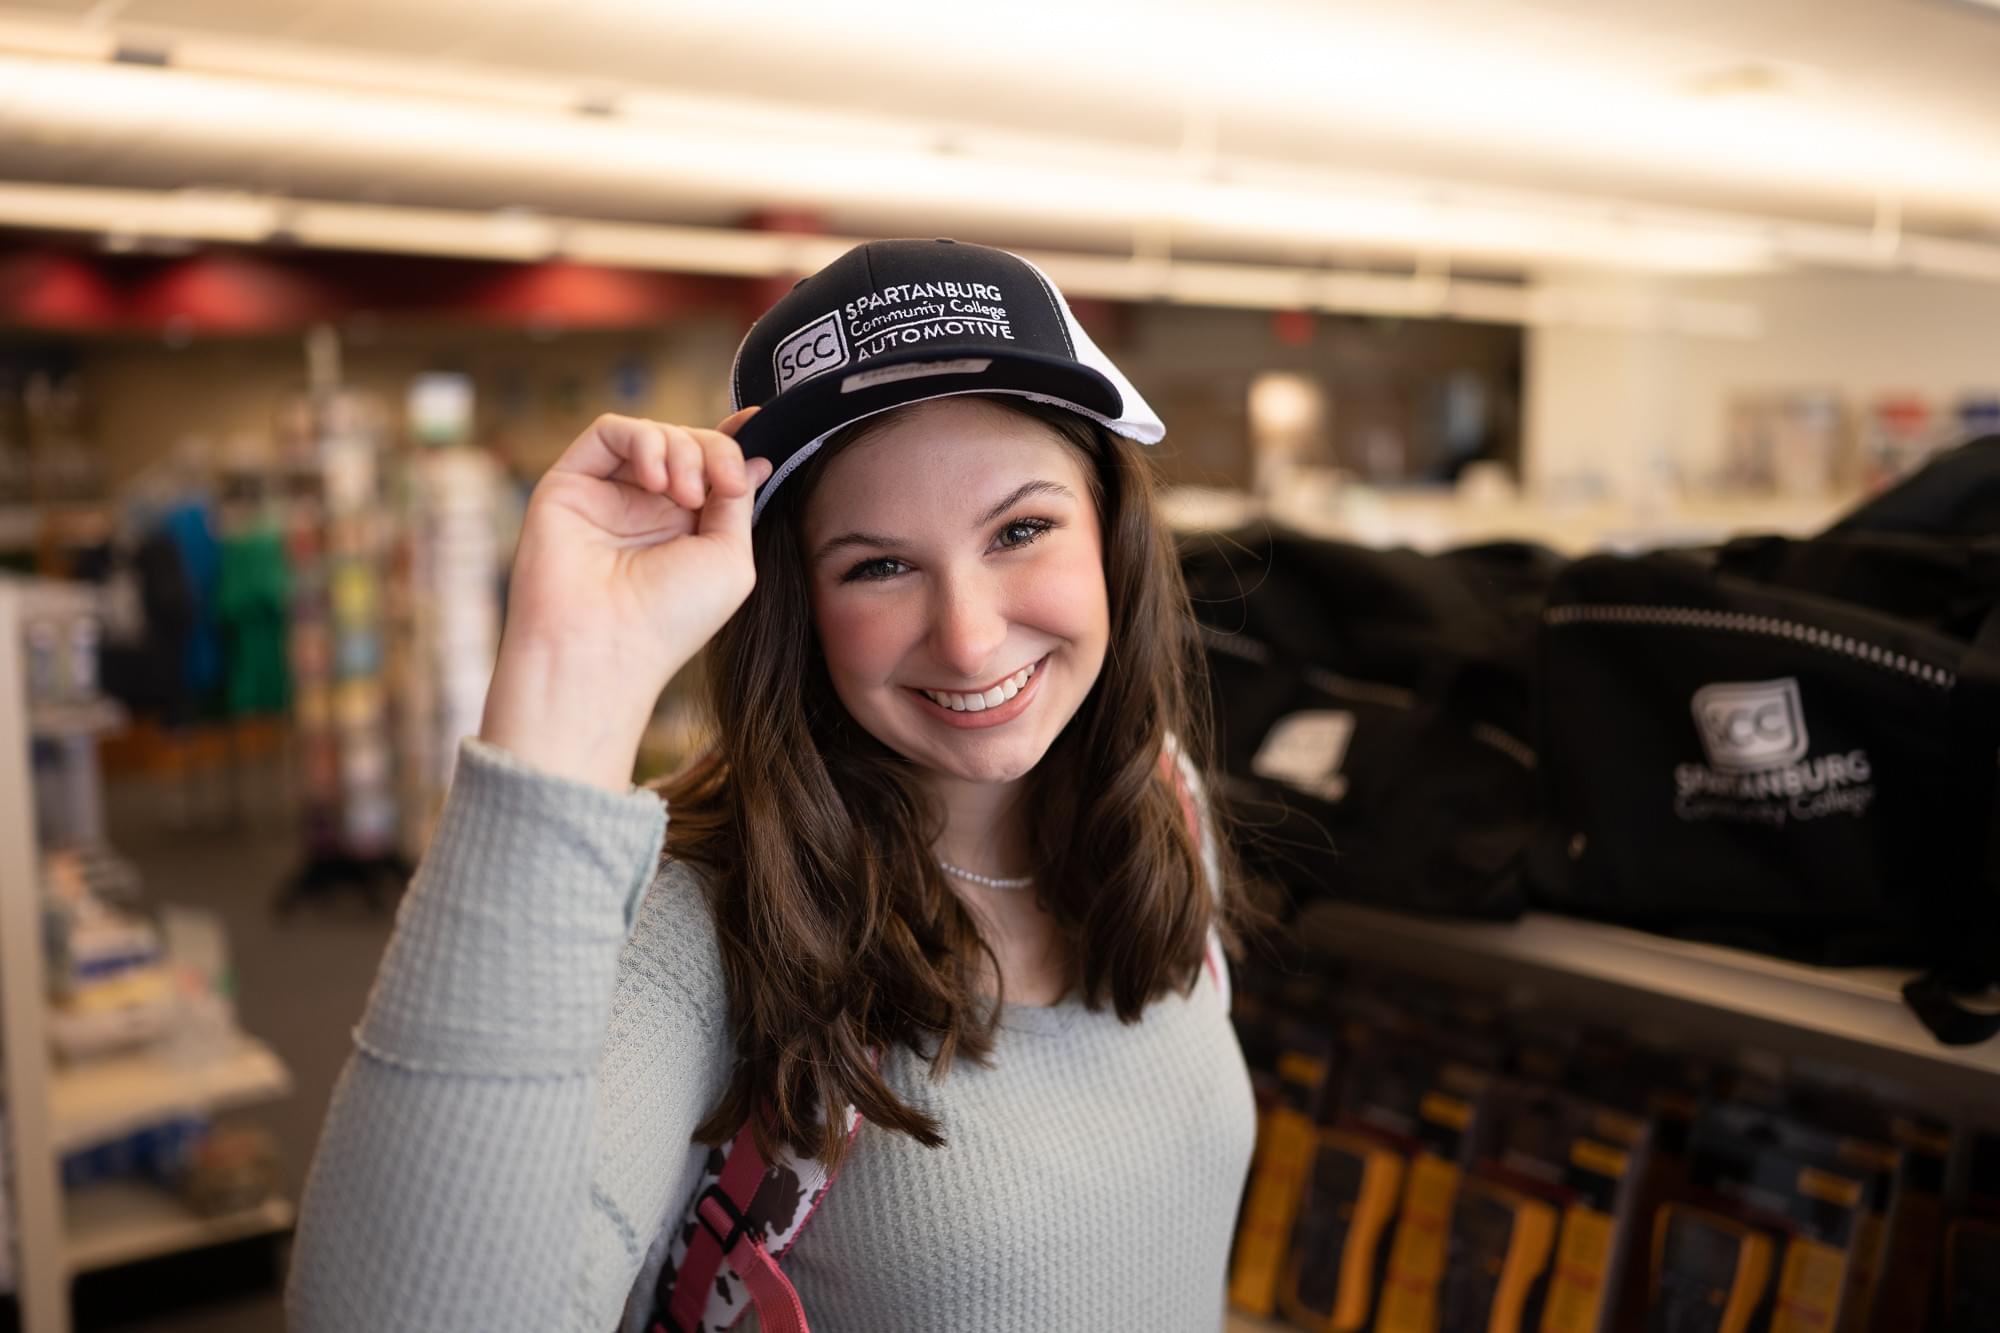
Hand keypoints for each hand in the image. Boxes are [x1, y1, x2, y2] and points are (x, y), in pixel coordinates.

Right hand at [479, 409, 772, 789]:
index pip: (709, 467)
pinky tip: (656, 480)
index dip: (731, 444)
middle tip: (722, 487)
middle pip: (688, 442)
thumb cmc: (671, 620)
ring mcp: (608, 495)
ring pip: (653, 433)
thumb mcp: (730, 559)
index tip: (757, 422)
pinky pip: (610, 431)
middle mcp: (645, 509)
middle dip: (714, 452)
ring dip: (682, 450)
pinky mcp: (571, 483)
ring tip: (685, 495)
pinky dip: (643, 441)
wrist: (603, 648)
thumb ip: (737, 503)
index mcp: (685, 529)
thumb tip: (755, 458)